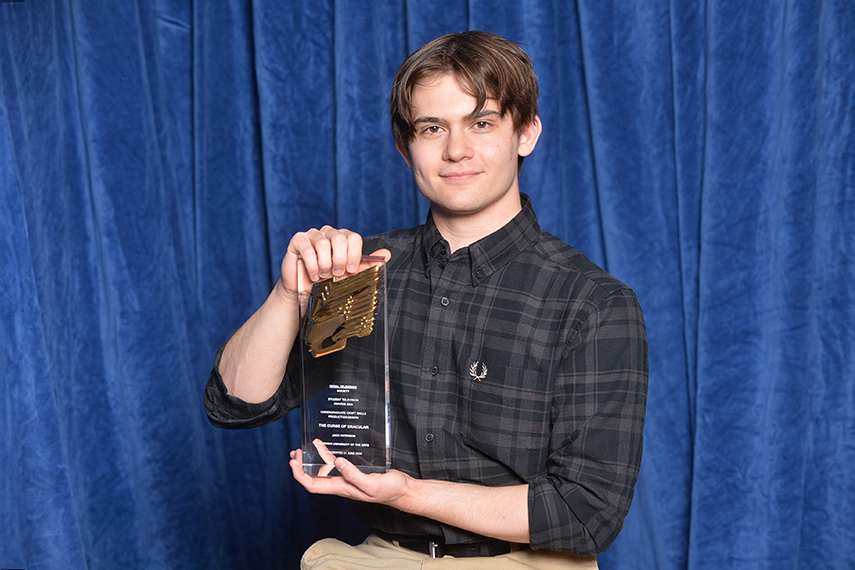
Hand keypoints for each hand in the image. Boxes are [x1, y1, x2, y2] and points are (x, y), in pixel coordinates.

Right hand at [277, 226, 390, 301]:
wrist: (305, 291)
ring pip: (323, 243)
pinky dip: (312, 265)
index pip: (353, 237)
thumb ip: (367, 264)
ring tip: (324, 276)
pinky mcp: (297, 240)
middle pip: (339, 238)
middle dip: (340, 259)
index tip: (351, 269)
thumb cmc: (328, 281)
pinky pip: (307, 248)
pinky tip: (314, 275)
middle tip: (337, 273)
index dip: (354, 254)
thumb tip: (386, 254)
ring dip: (325, 264)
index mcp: (343, 238)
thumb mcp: (350, 275)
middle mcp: (328, 233)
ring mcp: (312, 235)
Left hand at [288, 446, 411, 504]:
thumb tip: (337, 462)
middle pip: (313, 477)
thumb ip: (354, 475)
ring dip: (312, 459)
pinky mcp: (354, 470)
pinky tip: (325, 446)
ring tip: (306, 446)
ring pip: (323, 469)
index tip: (294, 462)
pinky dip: (328, 454)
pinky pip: (336, 463)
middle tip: (295, 453)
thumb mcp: (371, 484)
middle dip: (301, 466)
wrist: (402, 491)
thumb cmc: (389, 490)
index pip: (313, 485)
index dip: (299, 475)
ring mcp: (347, 477)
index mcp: (342, 488)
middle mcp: (341, 484)